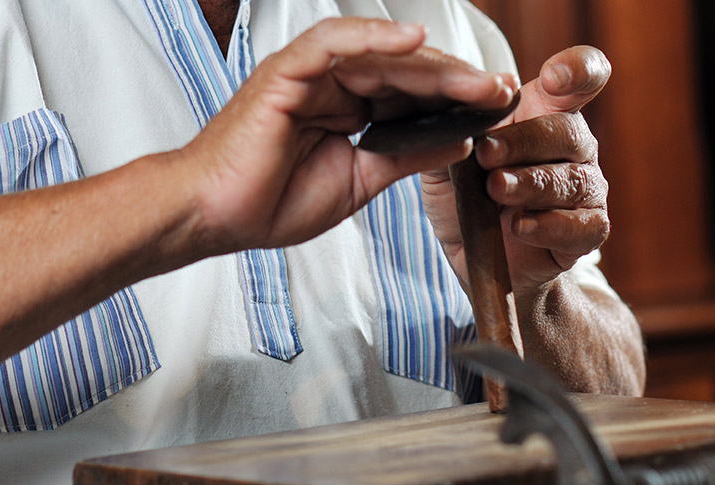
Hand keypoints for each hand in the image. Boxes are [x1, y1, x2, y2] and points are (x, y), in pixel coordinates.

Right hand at [180, 18, 517, 254]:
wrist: (216, 215)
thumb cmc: (271, 202)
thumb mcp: (359, 181)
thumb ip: (405, 157)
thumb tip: (457, 142)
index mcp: (346, 112)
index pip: (409, 94)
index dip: (453, 98)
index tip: (495, 108)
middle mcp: (331, 87)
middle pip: (402, 70)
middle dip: (454, 80)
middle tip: (499, 91)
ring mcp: (308, 75)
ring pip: (377, 55)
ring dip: (429, 64)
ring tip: (474, 79)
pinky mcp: (286, 71)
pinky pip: (333, 42)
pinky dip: (373, 38)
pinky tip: (414, 42)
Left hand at [420, 45, 610, 298]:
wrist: (477, 261)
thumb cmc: (466, 200)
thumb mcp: (445, 164)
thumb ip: (447, 135)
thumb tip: (441, 107)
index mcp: (544, 115)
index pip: (579, 79)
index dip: (575, 71)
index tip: (551, 78)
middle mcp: (574, 147)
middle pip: (567, 130)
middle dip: (524, 141)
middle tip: (486, 154)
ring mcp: (586, 189)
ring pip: (572, 179)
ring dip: (531, 183)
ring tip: (495, 190)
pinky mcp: (588, 231)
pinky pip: (581, 224)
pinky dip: (548, 225)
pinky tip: (519, 226)